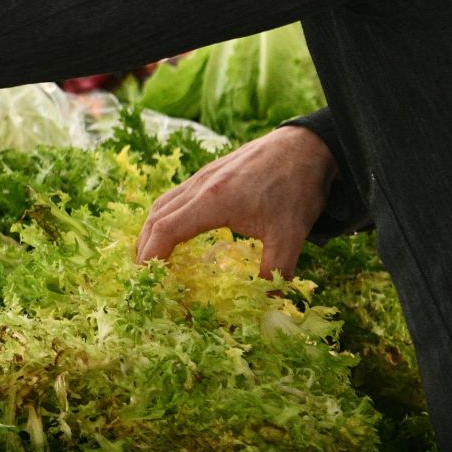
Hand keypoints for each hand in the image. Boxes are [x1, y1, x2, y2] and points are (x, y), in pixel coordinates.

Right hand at [135, 125, 339, 278]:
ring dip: (152, 230)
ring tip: (151, 254)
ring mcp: (203, 176)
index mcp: (214, 201)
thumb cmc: (296, 188)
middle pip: (157, 216)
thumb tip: (268, 305)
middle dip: (145, 247)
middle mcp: (200, 186)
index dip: (152, 255)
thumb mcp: (290, 236)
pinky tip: (176, 228)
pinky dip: (165, 216)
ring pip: (163, 203)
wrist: (306, 146)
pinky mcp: (210, 172)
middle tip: (144, 275)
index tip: (146, 278)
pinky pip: (175, 196)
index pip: (167, 229)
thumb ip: (276, 273)